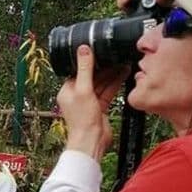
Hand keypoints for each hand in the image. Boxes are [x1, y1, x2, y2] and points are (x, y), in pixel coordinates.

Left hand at [57, 45, 129, 160]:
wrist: (91, 141)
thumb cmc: (82, 120)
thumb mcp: (83, 90)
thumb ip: (85, 69)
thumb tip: (83, 50)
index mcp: (67, 90)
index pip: (79, 70)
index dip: (90, 61)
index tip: (100, 51)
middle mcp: (77, 95)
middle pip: (92, 76)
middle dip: (104, 67)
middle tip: (116, 56)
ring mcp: (89, 101)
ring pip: (101, 83)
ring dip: (112, 74)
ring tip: (123, 63)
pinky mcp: (99, 107)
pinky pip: (107, 91)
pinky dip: (115, 84)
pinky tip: (123, 75)